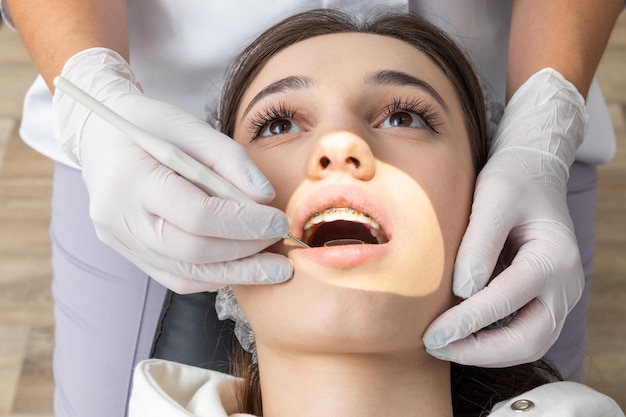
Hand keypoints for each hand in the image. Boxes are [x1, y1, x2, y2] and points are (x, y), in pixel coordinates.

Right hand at [53, 48, 292, 292]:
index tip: (279, 222)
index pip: (195, 214)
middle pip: (191, 251)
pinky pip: (175, 277)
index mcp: (130, 177)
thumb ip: (231, 160)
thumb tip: (265, 198)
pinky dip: (213, 276)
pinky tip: (240, 267)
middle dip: (245, 253)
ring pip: (184, 274)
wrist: (100, 136)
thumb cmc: (149, 125)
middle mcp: (118, 217)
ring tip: (272, 268)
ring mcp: (119, 240)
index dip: (244, 223)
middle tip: (280, 246)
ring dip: (235, 274)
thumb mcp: (192, 127)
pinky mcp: (127, 253)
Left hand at [423, 68, 586, 365]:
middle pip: (530, 339)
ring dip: (487, 352)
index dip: (469, 320)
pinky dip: (494, 342)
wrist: (533, 172)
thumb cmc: (512, 180)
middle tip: (435, 346)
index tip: (432, 333)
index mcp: (554, 256)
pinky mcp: (546, 300)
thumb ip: (478, 242)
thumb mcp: (492, 198)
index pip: (510, 298)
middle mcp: (566, 284)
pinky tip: (459, 335)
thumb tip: (462, 291)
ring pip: (530, 344)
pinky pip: (524, 334)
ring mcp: (560, 296)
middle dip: (480, 350)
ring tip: (442, 346)